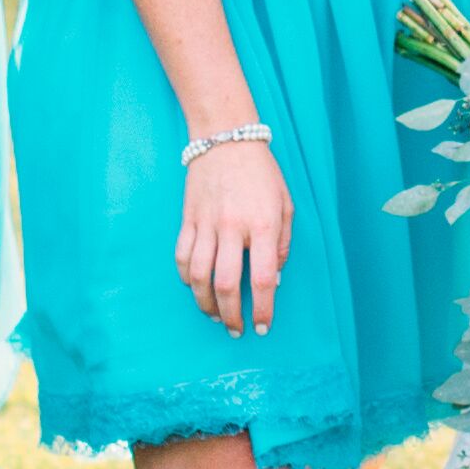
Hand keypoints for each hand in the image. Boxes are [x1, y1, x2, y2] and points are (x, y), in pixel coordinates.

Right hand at [178, 134, 291, 337]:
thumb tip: (273, 279)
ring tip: (215, 315)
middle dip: (230, 314)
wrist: (227, 140)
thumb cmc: (262, 174)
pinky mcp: (188, 219)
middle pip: (225, 284)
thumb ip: (282, 243)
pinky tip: (196, 287)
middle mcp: (232, 227)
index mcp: (262, 225)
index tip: (262, 326)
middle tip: (236, 329)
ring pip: (199, 276)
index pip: (262, 278)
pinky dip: (188, 278)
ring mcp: (206, 224)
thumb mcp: (285, 205)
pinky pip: (183, 257)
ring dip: (205, 303)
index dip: (262, 308)